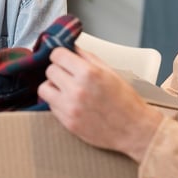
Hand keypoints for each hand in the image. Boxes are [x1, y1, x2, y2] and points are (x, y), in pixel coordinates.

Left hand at [38, 47, 162, 162]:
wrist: (133, 130)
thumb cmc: (125, 101)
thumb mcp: (110, 72)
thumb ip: (88, 57)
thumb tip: (72, 48)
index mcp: (89, 73)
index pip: (57, 55)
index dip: (60, 55)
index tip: (63, 58)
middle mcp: (77, 89)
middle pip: (50, 70)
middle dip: (58, 70)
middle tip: (68, 75)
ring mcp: (70, 107)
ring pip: (44, 88)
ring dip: (53, 86)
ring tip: (66, 89)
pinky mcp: (67, 122)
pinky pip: (50, 106)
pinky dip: (57, 102)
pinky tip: (71, 103)